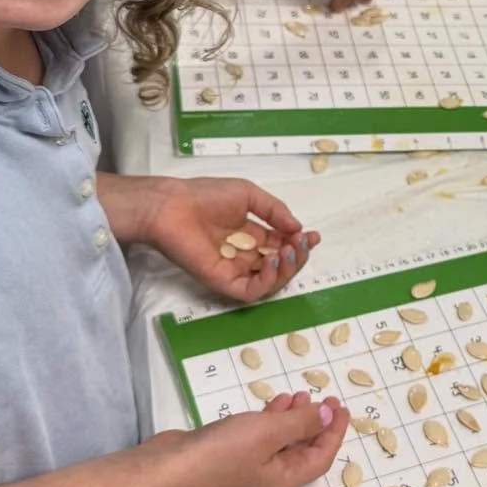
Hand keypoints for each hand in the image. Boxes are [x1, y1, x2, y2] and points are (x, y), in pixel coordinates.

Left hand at [128, 175, 319, 301]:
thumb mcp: (248, 194)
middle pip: (279, 266)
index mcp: (250, 236)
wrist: (173, 206)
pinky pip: (252, 291)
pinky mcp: (223, 282)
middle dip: (297, 256)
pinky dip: (268, 280)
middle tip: (302, 242)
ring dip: (287, 269)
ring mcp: (235, 271)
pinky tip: (272, 260)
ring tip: (289, 250)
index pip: (281, 245)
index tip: (313, 235)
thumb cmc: (206, 196)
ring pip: (270, 282)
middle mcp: (244, 255)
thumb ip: (274, 210)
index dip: (299, 243)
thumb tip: (297, 228)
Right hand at [175, 388, 349, 486]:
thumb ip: (301, 423)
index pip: (321, 457)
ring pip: (282, 440)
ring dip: (294, 418)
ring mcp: (249, 466)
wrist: (169, 467)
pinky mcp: (231, 454)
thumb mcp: (269, 432)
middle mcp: (271, 476)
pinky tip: (274, 402)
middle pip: (303, 450)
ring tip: (300, 393)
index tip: (342, 406)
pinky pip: (262, 436)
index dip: (335, 432)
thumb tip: (328, 415)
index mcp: (285, 478)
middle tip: (325, 397)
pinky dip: (271, 419)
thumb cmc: (223, 452)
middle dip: (317, 423)